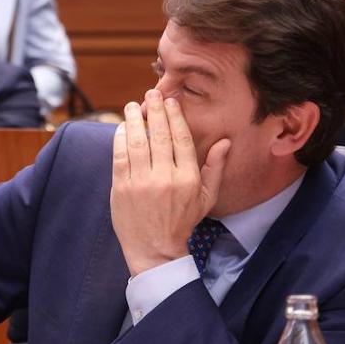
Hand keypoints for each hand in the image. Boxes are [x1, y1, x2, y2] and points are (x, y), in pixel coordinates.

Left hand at [110, 89, 229, 276]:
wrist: (154, 249)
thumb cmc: (181, 222)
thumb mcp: (206, 198)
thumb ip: (215, 168)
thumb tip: (225, 142)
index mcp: (188, 179)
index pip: (181, 139)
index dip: (175, 117)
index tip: (170, 101)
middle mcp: (165, 179)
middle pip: (160, 135)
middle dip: (155, 110)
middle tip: (151, 94)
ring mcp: (141, 183)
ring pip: (137, 142)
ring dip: (134, 119)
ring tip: (133, 105)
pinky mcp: (121, 188)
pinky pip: (120, 156)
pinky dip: (120, 138)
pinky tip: (122, 127)